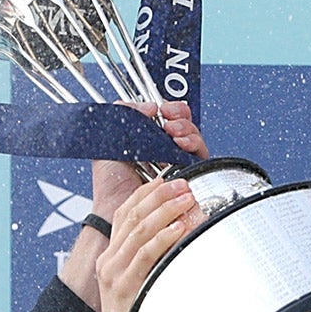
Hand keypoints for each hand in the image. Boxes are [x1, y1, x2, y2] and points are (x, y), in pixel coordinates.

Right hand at [83, 178, 205, 311]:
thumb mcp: (141, 283)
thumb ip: (153, 260)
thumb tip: (182, 234)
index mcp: (111, 255)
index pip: (126, 211)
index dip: (148, 191)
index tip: (170, 178)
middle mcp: (108, 260)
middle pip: (132, 214)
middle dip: (160, 194)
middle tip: (185, 184)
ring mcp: (113, 273)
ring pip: (139, 229)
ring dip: (166, 210)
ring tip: (187, 199)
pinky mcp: (123, 287)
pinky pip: (145, 255)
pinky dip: (163, 237)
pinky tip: (180, 227)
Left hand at [91, 100, 206, 216]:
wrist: (115, 205)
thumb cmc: (111, 182)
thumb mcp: (110, 138)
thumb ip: (125, 113)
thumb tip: (150, 107)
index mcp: (149, 140)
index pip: (170, 118)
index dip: (172, 109)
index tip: (162, 108)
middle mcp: (166, 151)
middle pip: (185, 124)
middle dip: (180, 115)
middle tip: (168, 119)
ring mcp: (178, 164)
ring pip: (194, 137)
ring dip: (186, 129)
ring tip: (172, 132)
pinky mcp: (188, 177)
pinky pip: (200, 156)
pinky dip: (194, 144)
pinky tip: (180, 144)